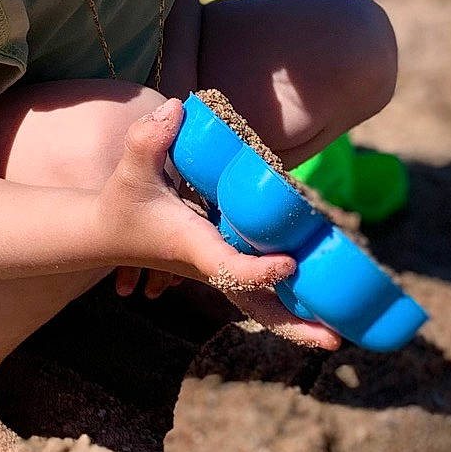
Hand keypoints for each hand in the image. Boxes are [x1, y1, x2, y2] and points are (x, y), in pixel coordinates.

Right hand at [96, 99, 341, 350]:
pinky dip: (292, 306)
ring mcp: (222, 272)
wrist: (109, 232)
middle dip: (294, 327)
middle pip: (257, 307)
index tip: (289, 264)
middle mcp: (213, 266)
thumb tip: (175, 109)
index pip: (229, 267)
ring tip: (341, 337)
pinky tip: (326, 310)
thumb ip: (147, 139)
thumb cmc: (123, 200)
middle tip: (335, 342)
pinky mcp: (227, 267)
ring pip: (264, 308)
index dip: (258, 271)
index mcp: (195, 248)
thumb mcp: (130, 167)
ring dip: (300, 324)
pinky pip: (264, 296)